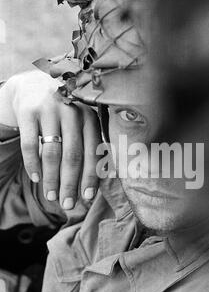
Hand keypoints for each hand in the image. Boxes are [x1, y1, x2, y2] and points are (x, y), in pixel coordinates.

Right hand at [2, 70, 100, 209]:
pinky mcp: (29, 111)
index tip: (87, 198)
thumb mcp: (80, 123)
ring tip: (51, 197)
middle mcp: (73, 112)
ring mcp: (50, 110)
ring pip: (52, 153)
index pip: (92, 153)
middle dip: (70, 184)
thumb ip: (89, 145)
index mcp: (90, 117)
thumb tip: (96, 182)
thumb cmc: (63, 115)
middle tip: (67, 205)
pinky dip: (33, 164)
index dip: (90, 177)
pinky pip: (30, 144)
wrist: (33, 86)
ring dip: (51, 179)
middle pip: (73, 156)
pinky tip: (36, 179)